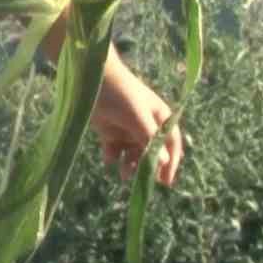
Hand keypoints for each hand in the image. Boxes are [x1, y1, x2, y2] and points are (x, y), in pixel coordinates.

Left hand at [92, 63, 183, 186]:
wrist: (91, 79)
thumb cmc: (121, 94)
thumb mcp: (138, 116)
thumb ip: (149, 139)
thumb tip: (163, 162)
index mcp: (159, 118)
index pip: (171, 144)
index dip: (170, 163)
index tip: (165, 181)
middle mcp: (146, 125)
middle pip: (151, 152)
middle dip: (147, 167)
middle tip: (143, 183)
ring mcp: (127, 129)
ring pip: (133, 154)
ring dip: (130, 165)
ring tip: (124, 175)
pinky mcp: (110, 132)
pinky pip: (114, 151)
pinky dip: (112, 158)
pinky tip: (108, 160)